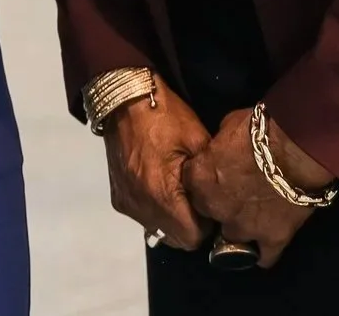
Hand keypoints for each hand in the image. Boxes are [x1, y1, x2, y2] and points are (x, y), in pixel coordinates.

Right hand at [100, 79, 210, 250]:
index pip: (192, 237)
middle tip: (196, 197)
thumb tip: (220, 203)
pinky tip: (159, 184)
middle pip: (175, 238)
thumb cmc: (166, 116)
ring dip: (172, 217)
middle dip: (190, 224)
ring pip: (159, 229)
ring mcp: (127, 203)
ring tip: (177, 188)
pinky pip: (143, 216)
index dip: (207, 225)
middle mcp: (141, 206)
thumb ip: (210, 179)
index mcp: (162, 194)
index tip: (210, 204)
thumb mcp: (198, 141)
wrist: (123, 99)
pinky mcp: (118, 197)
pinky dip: (155, 209)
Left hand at [184, 110, 334, 270]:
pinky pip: (263, 257)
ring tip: (252, 217)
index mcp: (199, 178)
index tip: (214, 175)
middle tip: (235, 194)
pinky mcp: (271, 238)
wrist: (294, 147)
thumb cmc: (259, 130)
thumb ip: (218, 147)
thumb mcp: (227, 127)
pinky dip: (263, 253)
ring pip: (232, 237)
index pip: (190, 186)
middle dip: (218, 206)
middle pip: (209, 214)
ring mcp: (242, 226)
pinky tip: (266, 245)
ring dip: (239, 228)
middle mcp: (215, 208)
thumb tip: (221, 151)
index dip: (203, 180)